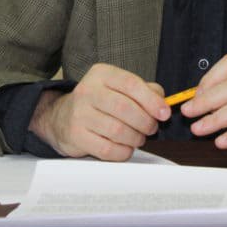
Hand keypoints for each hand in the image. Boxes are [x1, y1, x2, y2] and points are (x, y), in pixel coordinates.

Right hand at [29, 63, 169, 160]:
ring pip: (118, 130)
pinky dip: (123, 152)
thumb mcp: (119, 87)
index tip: (164, 113)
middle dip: (145, 122)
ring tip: (139, 138)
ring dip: (136, 138)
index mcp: (101, 74)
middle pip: (125, 108)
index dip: (152, 100)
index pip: (131, 84)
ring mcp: (79, 114)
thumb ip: (145, 90)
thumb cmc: (100, 102)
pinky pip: (107, 149)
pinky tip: (126, 148)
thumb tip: (163, 103)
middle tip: (151, 128)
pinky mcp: (76, 136)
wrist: (62, 117)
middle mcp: (87, 91)